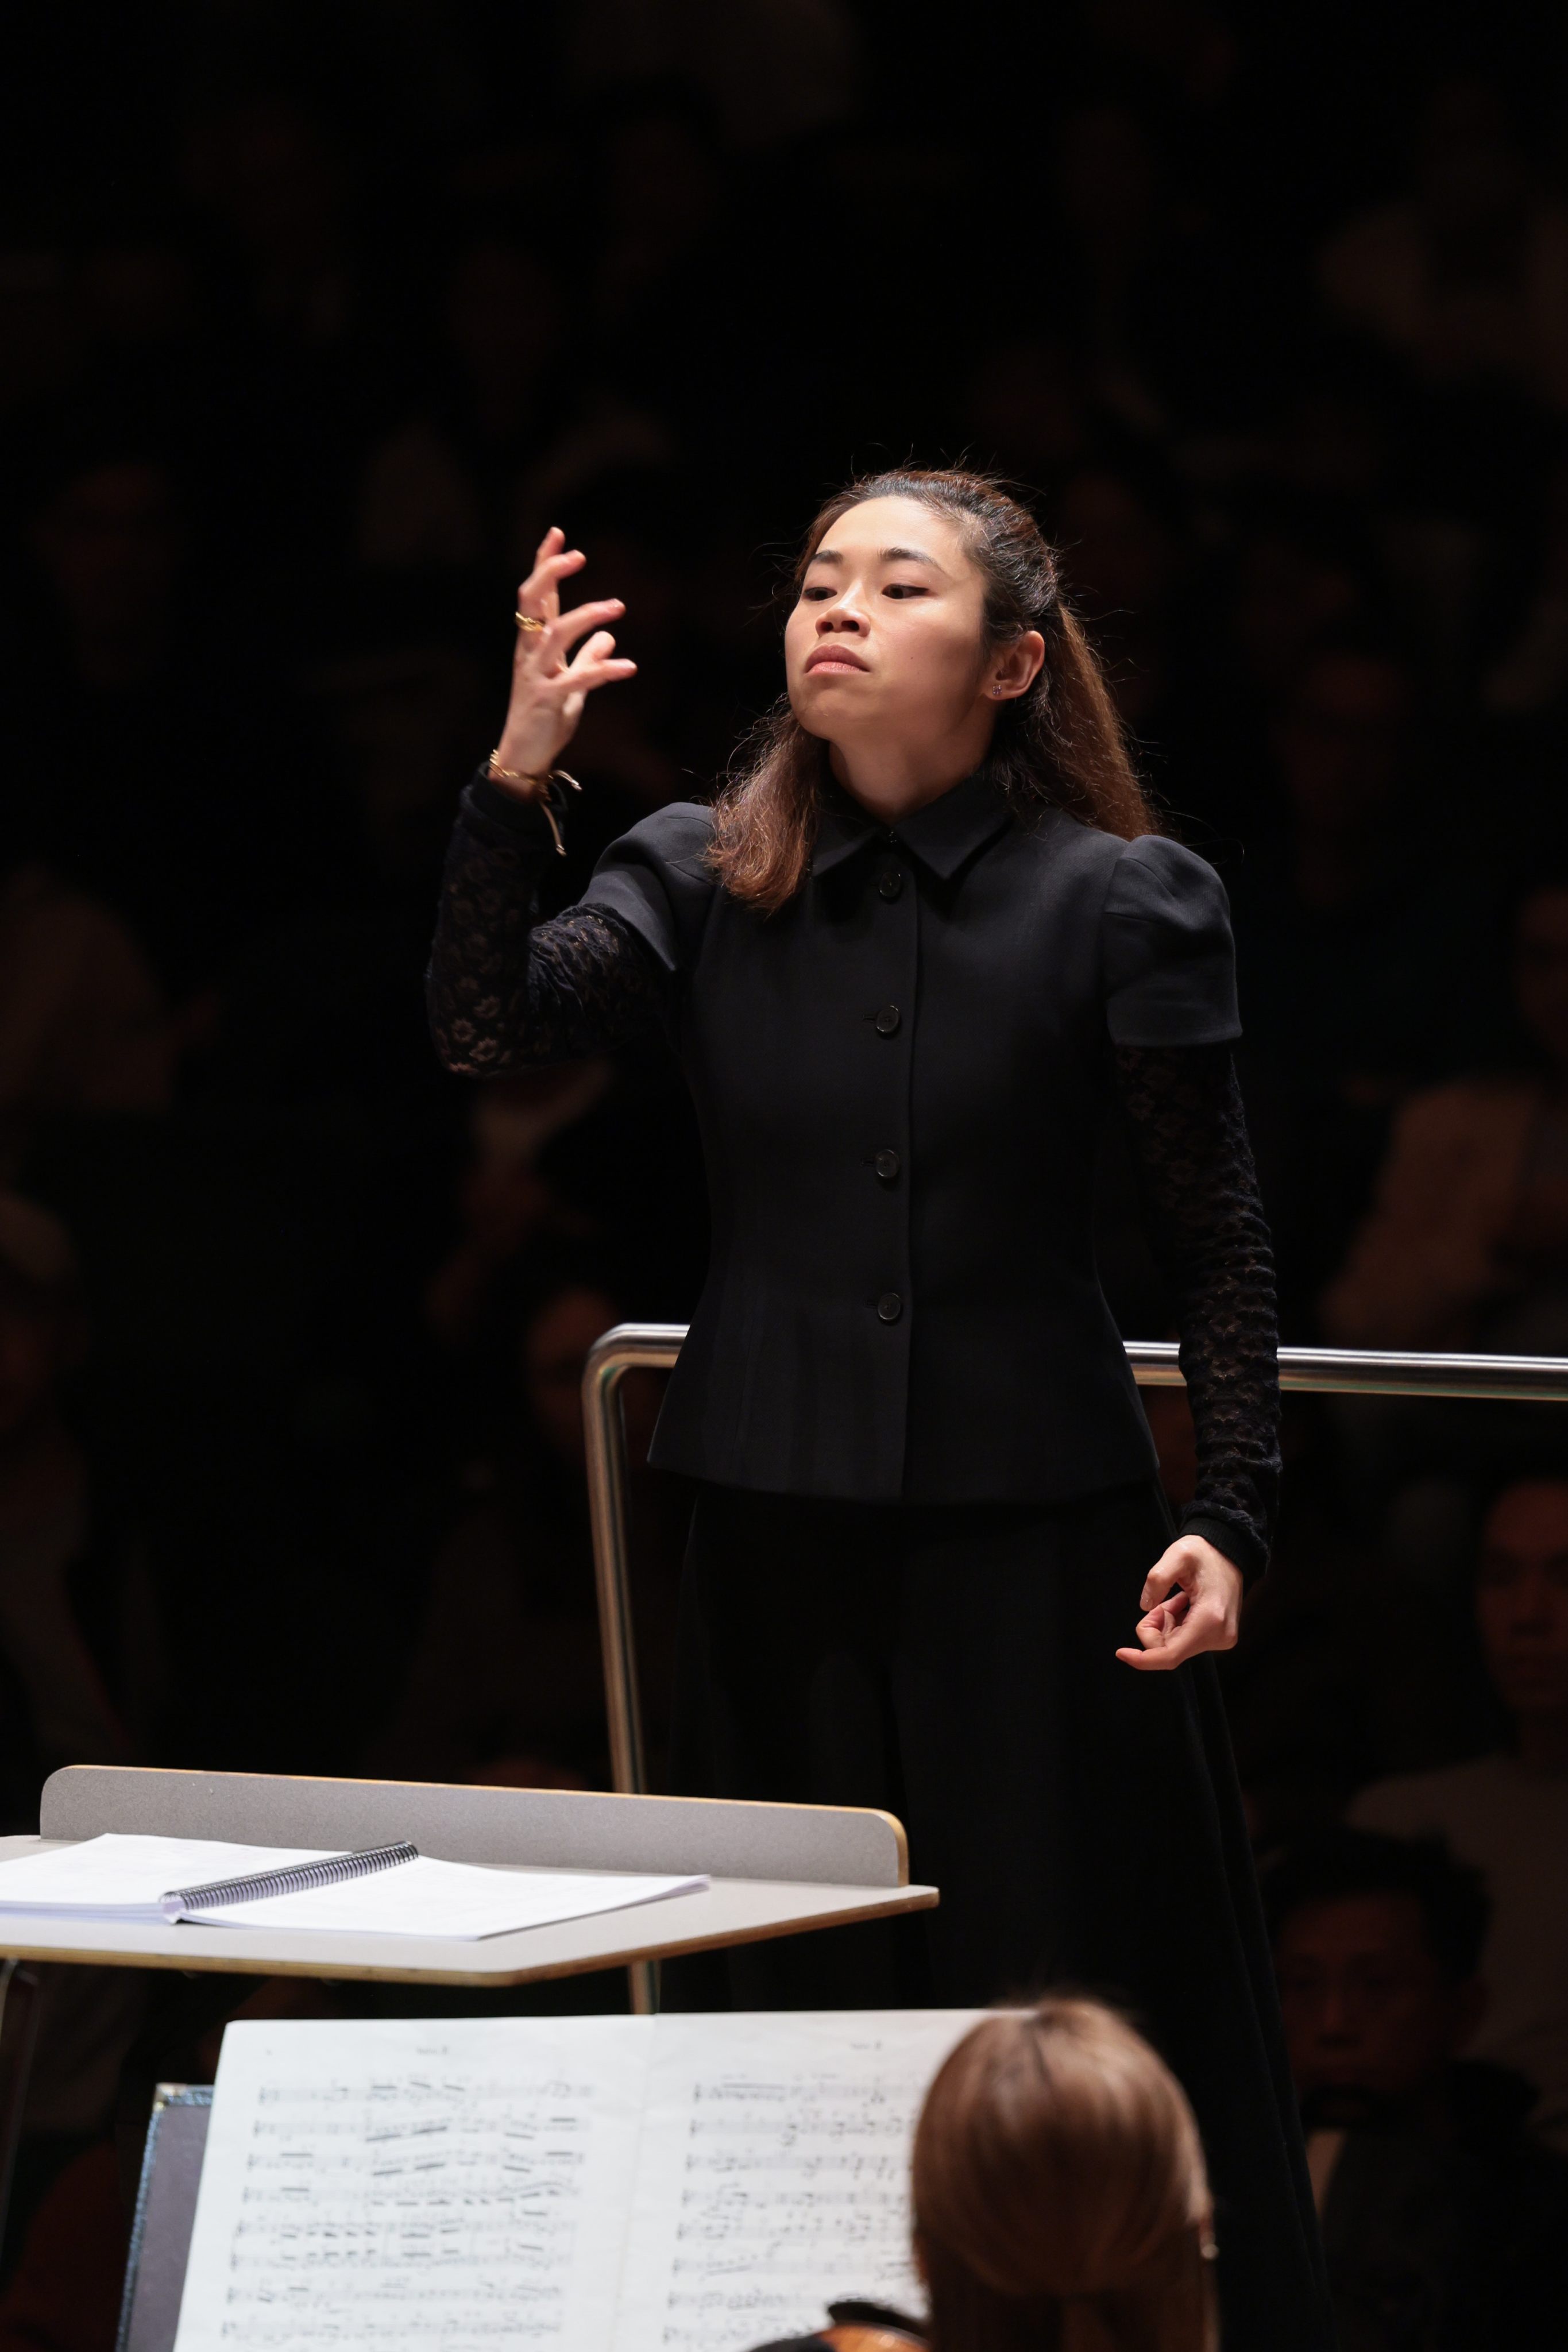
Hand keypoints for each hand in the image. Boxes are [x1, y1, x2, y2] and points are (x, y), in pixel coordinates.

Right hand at [491, 526, 636, 792]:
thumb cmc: (544, 718)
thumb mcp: (570, 684)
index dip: (545, 563)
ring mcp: (535, 675)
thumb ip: (586, 658)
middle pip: (532, 602)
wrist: (524, 756)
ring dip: (586, 616)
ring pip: (555, 634)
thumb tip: (607, 636)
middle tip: (578, 555)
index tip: (557, 533)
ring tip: (618, 607)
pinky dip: (604, 670)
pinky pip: (576, 680)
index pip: (536, 595)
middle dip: (551, 574)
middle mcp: (529, 653)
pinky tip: (629, 666)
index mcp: (532, 644)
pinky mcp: (546, 700)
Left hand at [1115, 1533, 1241, 1671]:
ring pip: (1176, 1645)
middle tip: (1160, 1599)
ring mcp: (1221, 1639)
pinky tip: (1183, 1603)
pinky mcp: (1218, 1637)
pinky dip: (1175, 1624)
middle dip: (1155, 1627)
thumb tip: (1145, 1607)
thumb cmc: (1205, 1552)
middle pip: (1169, 1650)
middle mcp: (1219, 1636)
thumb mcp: (1177, 1555)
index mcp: (1210, 1619)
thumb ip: (1157, 1579)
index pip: (1170, 1655)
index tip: (1121, 1652)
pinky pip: (1185, 1640)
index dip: (1143, 1659)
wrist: (1229, 1553)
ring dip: (1166, 1623)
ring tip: (1177, 1598)